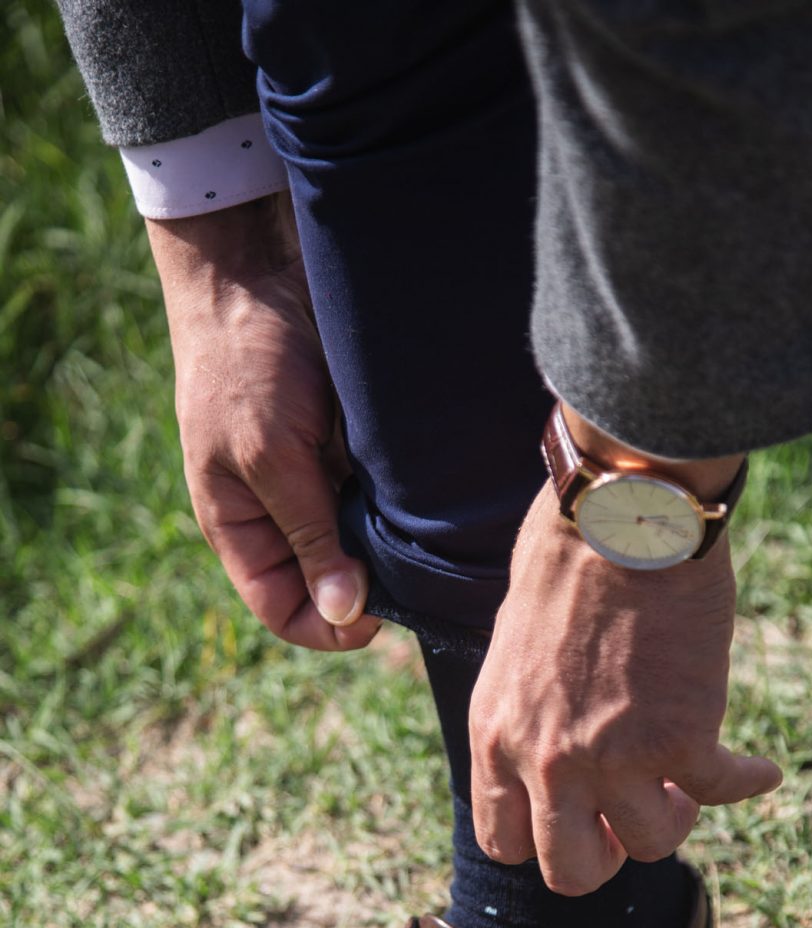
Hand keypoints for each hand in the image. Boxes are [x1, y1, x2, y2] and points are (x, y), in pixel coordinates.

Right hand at [147, 193, 378, 651]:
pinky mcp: (349, 447)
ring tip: (422, 533)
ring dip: (391, 545)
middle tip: (413, 574)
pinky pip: (382, 496)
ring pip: (362, 543)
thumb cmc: (247, 366)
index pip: (283, 610)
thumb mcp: (271, 457)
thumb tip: (342, 614)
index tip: (376, 619)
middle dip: (368, 588)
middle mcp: (280, 513)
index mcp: (240, 528)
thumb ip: (308, 535)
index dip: (328, 627)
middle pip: (328, 583)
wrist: (261, 271)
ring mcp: (317, 480)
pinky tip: (427, 496)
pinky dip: (402, 503)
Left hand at [470, 478, 782, 895]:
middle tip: (631, 819)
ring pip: (649, 844)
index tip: (580, 819)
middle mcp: (545, 759)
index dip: (545, 843)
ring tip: (687, 778)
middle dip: (605, 857)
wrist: (623, 514)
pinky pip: (720, 790)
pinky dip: (746, 781)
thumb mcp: (513, 645)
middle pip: (569, 871)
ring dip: (674, 817)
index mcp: (496, 734)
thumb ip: (526, 707)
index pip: (502, 841)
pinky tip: (758, 770)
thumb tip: (554, 733)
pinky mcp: (680, 737)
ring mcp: (612, 757)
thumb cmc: (568, 554)